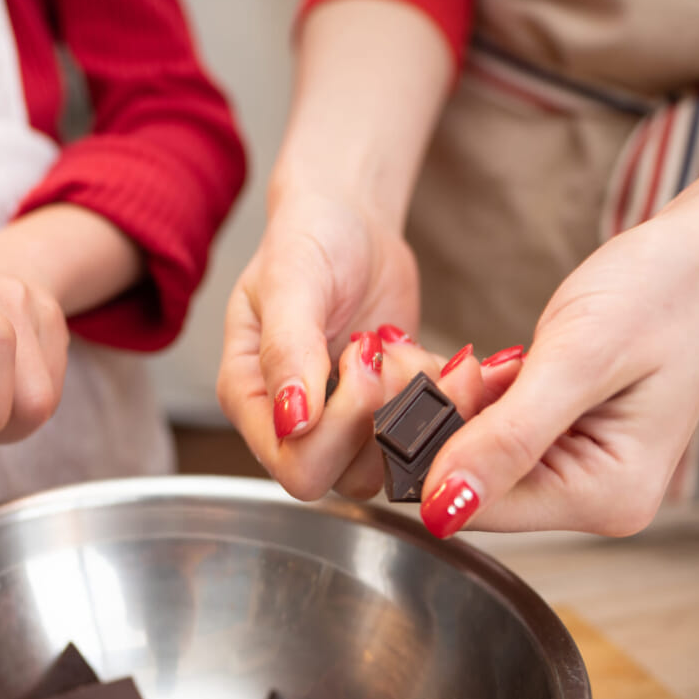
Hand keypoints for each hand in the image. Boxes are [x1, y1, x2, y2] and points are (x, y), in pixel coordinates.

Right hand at [218, 185, 447, 499]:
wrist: (349, 221)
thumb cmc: (307, 240)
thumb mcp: (291, 281)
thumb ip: (287, 350)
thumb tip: (292, 421)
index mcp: (251, 398)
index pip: (295, 465)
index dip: (340, 428)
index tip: (358, 354)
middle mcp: (293, 424)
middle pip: (344, 478)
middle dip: (383, 414)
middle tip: (386, 349)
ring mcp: (343, 425)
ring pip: (390, 467)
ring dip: (417, 408)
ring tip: (409, 348)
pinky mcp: (388, 414)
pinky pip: (426, 441)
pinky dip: (447, 403)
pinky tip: (446, 360)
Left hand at [418, 210, 698, 536]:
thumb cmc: (665, 290)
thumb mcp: (578, 358)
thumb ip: (509, 438)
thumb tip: (442, 509)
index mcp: (606, 496)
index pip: (482, 505)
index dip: (427, 453)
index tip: (396, 388)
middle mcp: (594, 497)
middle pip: (477, 482)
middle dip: (437, 423)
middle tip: (407, 359)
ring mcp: (580, 470)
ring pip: (476, 455)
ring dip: (450, 404)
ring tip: (439, 355)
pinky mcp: (565, 441)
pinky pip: (494, 432)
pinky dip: (472, 396)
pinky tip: (473, 363)